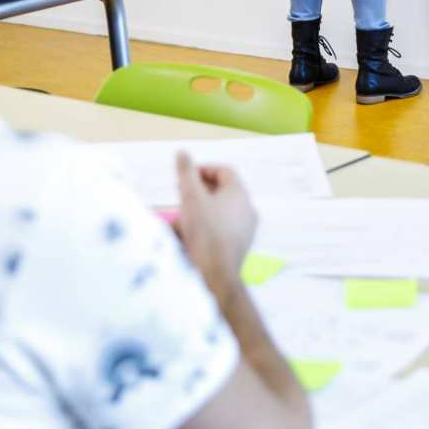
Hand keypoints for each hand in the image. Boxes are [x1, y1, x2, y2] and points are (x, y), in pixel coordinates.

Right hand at [175, 151, 257, 295]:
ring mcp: (247, 228)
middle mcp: (248, 208)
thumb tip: (182, 152)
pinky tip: (189, 238)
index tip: (186, 176)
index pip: (224, 171)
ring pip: (220, 212)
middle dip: (199, 192)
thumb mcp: (191, 198)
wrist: (217, 275)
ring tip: (181, 218)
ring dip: (200, 211)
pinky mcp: (241, 246)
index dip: (203, 170)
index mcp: (240, 192)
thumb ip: (186, 173)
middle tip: (181, 196)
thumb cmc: (205, 233)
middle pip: (222, 191)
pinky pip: (222, 230)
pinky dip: (206, 228)